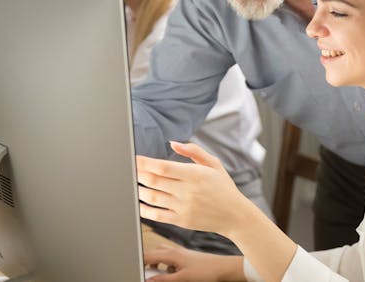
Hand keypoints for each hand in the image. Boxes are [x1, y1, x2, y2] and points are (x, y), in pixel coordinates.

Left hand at [135, 142, 249, 237]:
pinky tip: (139, 203)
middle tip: (130, 169)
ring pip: (152, 197)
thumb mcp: (214, 164)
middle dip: (138, 174)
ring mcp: (183, 207)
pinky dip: (144, 209)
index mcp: (195, 175)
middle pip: (154, 181)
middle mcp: (187, 191)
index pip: (163, 167)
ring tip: (133, 184)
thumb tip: (172, 143)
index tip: (134, 158)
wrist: (235, 215)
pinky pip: (157, 215)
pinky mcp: (181, 221)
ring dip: (139, 190)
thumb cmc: (223, 187)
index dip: (144, 162)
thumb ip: (193, 151)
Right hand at [143, 244, 242, 281]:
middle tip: (146, 274)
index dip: (138, 261)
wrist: (223, 268)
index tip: (133, 268)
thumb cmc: (206, 270)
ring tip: (160, 275)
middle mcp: (174, 250)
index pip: (148, 255)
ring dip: (157, 265)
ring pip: (161, 256)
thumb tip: (149, 280)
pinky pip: (170, 259)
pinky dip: (166, 266)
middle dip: (147, 263)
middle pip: (153, 253)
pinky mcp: (185, 257)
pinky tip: (172, 273)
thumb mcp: (182, 278)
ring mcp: (180, 253)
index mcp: (171, 253)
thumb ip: (164, 279)